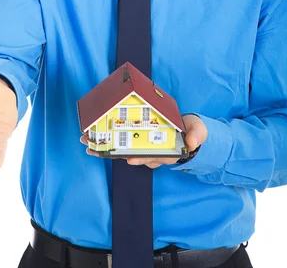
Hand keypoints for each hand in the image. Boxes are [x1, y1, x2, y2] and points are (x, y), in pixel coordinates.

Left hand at [80, 114, 207, 168]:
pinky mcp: (138, 140)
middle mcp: (153, 152)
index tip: (130, 158)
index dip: (141, 158)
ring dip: (104, 148)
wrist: (189, 128)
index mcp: (166, 152)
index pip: (152, 157)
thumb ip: (196, 135)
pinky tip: (94, 140)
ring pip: (122, 150)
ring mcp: (144, 147)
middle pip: (131, 155)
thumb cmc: (192, 130)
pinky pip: (121, 143)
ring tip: (88, 144)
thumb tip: (191, 143)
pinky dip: (108, 142)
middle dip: (113, 153)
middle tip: (96, 150)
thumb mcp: (198, 131)